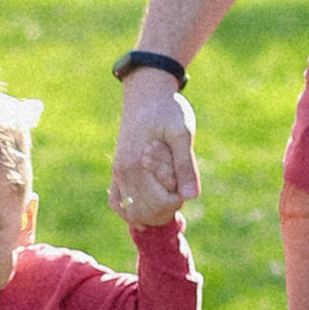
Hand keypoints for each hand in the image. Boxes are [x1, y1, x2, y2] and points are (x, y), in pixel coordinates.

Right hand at [111, 76, 199, 224]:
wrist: (146, 96)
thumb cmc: (167, 110)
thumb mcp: (182, 132)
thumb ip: (185, 165)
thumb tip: (191, 196)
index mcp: (138, 164)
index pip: (161, 203)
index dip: (179, 197)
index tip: (185, 179)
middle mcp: (123, 173)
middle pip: (146, 213)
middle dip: (168, 207)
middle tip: (178, 186)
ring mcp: (117, 174)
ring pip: (132, 214)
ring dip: (153, 213)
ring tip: (167, 194)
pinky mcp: (116, 173)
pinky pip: (117, 204)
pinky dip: (132, 213)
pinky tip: (147, 212)